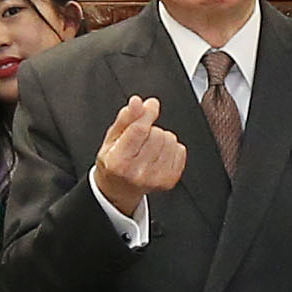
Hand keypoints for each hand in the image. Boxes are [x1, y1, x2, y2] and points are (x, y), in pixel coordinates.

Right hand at [91, 91, 186, 212]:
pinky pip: (180, 150)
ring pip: (170, 140)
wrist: (120, 189)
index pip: (139, 130)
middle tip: (141, 140)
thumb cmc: (114, 162)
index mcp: (119, 161)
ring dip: (161, 138)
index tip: (152, 105)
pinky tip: (159, 155)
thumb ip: (125, 118)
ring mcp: (156, 178)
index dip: (148, 113)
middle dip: (151, 130)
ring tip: (149, 148)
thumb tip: (137, 102)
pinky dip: (172, 148)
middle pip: (157, 134)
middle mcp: (138, 173)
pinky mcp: (169, 180)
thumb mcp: (112, 139)